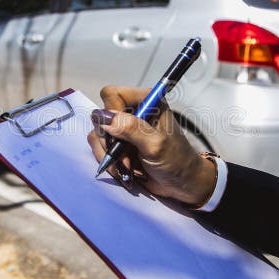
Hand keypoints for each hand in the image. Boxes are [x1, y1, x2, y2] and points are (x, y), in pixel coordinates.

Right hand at [87, 85, 216, 206]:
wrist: (182, 183)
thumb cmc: (176, 160)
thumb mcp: (155, 144)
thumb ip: (131, 128)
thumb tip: (104, 117)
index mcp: (145, 100)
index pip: (112, 94)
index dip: (110, 114)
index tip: (120, 136)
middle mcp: (133, 111)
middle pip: (100, 117)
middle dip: (110, 142)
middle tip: (127, 157)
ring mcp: (124, 129)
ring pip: (97, 136)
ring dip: (111, 156)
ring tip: (129, 167)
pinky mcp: (119, 145)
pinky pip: (100, 150)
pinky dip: (111, 163)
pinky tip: (126, 171)